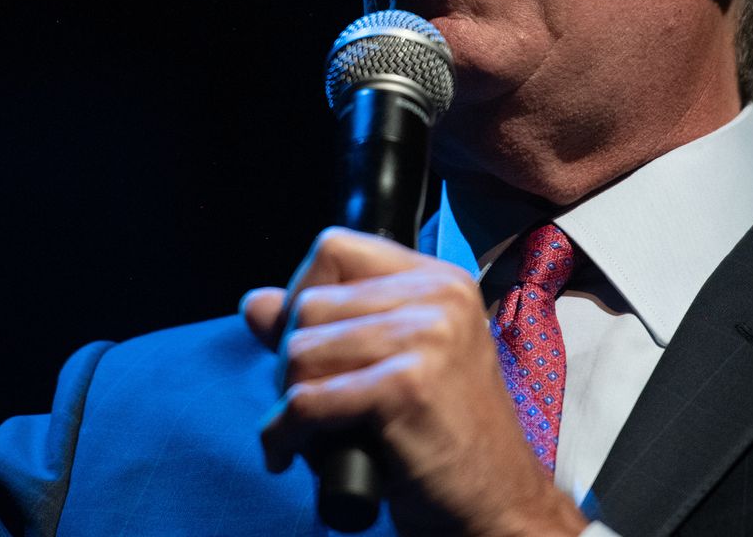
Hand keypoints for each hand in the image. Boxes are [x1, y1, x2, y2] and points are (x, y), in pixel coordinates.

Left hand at [243, 228, 588, 536]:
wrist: (498, 503)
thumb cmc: (442, 439)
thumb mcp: (388, 367)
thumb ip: (324, 329)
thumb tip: (254, 303)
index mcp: (439, 281)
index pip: (335, 248)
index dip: (302, 293)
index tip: (303, 341)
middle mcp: (438, 298)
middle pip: (310, 304)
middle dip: (289, 361)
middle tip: (306, 404)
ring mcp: (427, 339)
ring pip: (301, 352)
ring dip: (287, 401)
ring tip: (308, 432)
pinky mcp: (407, 387)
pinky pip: (306, 401)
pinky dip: (283, 434)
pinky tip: (288, 453)